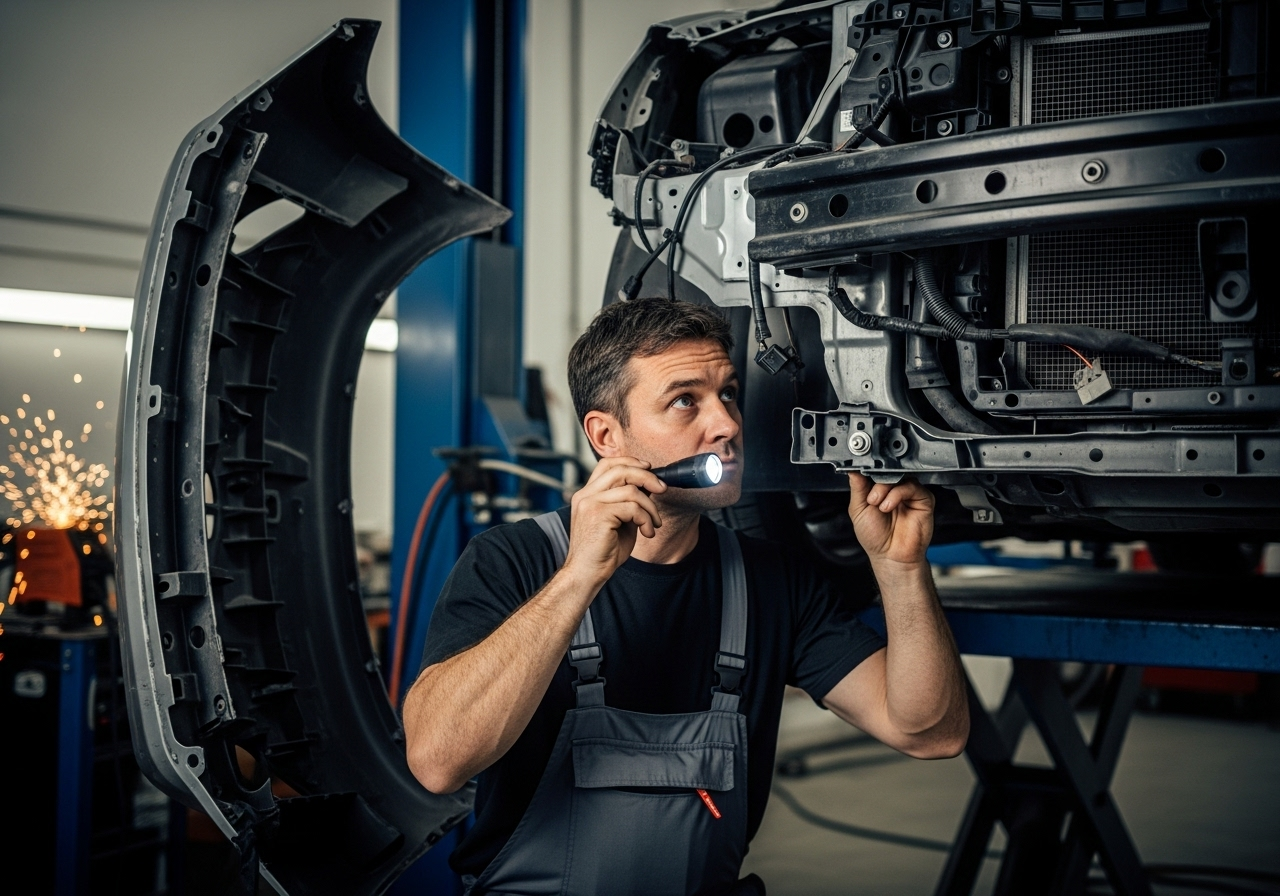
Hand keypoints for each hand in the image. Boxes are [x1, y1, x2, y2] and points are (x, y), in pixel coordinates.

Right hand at [565, 457, 666, 585]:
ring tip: (653, 524)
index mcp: (587, 494)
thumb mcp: (620, 520)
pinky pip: (633, 508)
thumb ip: (628, 502)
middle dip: (647, 477)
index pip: (608, 464)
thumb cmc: (604, 552)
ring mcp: (590, 503)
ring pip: (631, 490)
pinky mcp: (598, 515)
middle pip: (621, 470)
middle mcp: (585, 495)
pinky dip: (646, 520)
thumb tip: (649, 486)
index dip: (630, 462)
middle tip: (662, 489)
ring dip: (650, 507)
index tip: (649, 470)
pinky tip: (647, 533)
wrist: (587, 574)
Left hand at [847, 473, 934, 567]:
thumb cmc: (876, 537)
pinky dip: (897, 494)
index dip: (868, 471)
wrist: (890, 556)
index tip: (860, 474)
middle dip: (876, 483)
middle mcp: (895, 489)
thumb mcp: (858, 510)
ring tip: (878, 505)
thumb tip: (853, 470)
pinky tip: (888, 506)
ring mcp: (910, 493)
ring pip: (899, 476)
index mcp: (880, 489)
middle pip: (888, 470)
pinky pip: (912, 486)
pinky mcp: (923, 499)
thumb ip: (857, 488)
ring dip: (885, 488)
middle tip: (871, 499)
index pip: (876, 470)